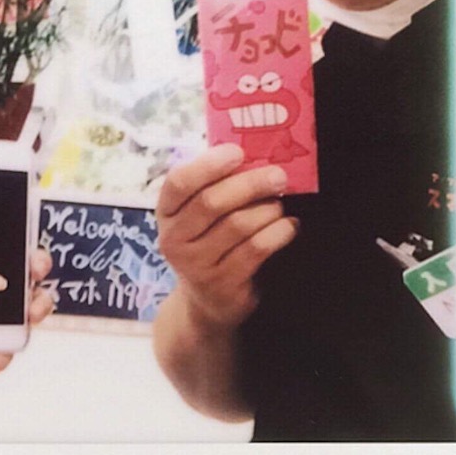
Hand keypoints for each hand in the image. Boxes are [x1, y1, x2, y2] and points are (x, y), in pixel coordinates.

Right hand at [156, 144, 298, 329]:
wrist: (207, 303)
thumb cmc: (208, 243)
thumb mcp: (198, 216)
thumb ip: (214, 186)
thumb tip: (253, 152)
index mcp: (166, 212)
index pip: (179, 182)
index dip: (209, 165)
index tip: (238, 153)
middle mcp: (174, 239)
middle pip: (212, 202)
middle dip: (250, 184)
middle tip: (278, 176)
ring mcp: (196, 265)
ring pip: (238, 225)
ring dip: (267, 210)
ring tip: (280, 205)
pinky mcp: (222, 285)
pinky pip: (256, 249)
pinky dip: (279, 233)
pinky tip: (289, 226)